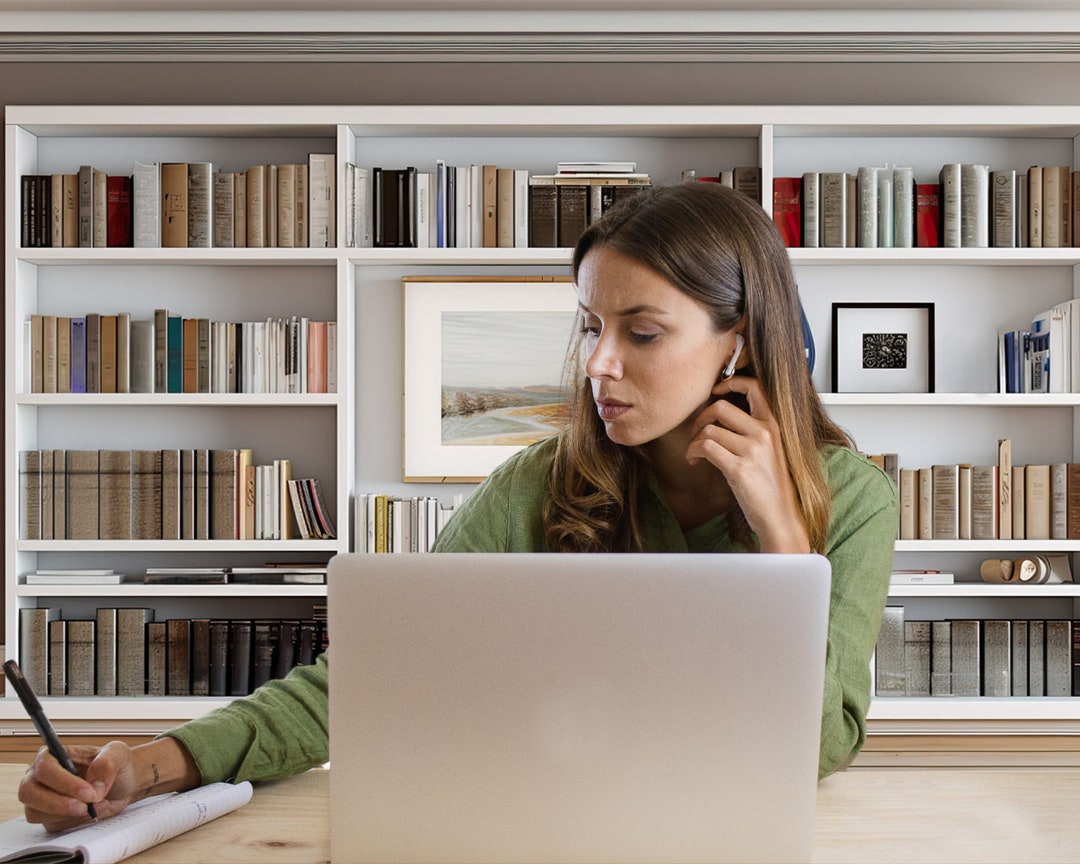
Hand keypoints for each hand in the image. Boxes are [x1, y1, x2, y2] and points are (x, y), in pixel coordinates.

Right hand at [19, 741, 139, 830]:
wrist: (123, 784)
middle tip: (85, 807)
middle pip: (29, 793)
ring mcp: (42, 798)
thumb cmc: (115, 765)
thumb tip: (94, 782)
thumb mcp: (118, 754)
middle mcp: (41, 777)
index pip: (44, 768)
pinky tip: (93, 812)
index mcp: (53, 755)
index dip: (63, 782)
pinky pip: (51, 825)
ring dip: (68, 814)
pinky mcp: (49, 816)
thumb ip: (107, 763)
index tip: (88, 792)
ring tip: (98, 805)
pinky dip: (74, 821)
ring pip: (36, 813)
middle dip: (58, 803)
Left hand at [685, 375, 810, 552]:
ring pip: (709, 429)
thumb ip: (753, 431)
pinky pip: (705, 447)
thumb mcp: (770, 451)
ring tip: (695, 452)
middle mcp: (764, 433)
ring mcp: (752, 450)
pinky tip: (695, 461)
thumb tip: (723, 415)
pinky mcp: (739, 468)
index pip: (754, 387)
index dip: (731, 382)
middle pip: (721, 407)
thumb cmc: (772, 487)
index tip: (716, 389)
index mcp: (774, 426)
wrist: (781, 517)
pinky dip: (693, 452)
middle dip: (701, 417)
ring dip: (694, 440)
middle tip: (696, 431)